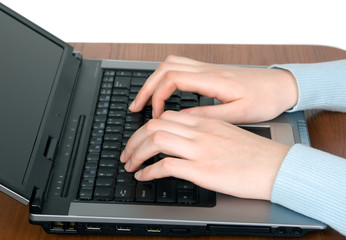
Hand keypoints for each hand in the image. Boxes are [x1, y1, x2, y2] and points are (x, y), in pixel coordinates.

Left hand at [120, 111, 289, 200]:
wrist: (277, 166)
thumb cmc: (255, 153)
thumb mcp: (227, 134)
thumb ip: (204, 133)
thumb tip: (184, 139)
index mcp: (205, 123)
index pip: (166, 117)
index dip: (147, 127)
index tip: (140, 139)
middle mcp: (200, 132)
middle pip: (154, 126)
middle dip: (133, 140)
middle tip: (126, 153)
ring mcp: (200, 150)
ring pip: (155, 141)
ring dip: (136, 153)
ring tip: (130, 164)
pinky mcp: (202, 170)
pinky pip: (165, 166)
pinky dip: (149, 171)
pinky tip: (144, 176)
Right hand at [129, 55, 297, 122]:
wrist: (282, 86)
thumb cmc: (265, 99)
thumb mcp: (237, 114)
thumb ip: (206, 116)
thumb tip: (180, 120)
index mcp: (213, 80)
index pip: (172, 80)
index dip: (157, 97)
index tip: (155, 116)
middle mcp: (207, 70)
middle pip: (165, 68)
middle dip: (146, 87)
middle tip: (136, 106)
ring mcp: (208, 69)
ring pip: (171, 65)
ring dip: (154, 81)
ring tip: (145, 100)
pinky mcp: (210, 72)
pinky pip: (180, 69)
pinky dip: (166, 80)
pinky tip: (164, 94)